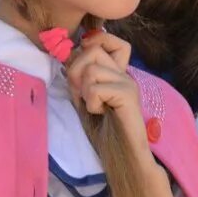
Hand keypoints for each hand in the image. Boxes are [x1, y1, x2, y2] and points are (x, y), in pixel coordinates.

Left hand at [62, 29, 149, 152]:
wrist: (121, 157)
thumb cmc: (104, 132)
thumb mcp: (83, 99)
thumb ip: (78, 77)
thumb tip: (69, 53)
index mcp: (115, 73)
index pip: (107, 39)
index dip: (91, 43)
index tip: (81, 63)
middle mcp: (123, 73)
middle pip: (94, 49)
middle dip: (77, 70)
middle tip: (82, 94)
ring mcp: (128, 82)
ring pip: (92, 69)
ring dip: (84, 91)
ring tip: (95, 106)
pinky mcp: (128, 94)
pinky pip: (96, 88)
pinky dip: (91, 102)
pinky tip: (100, 113)